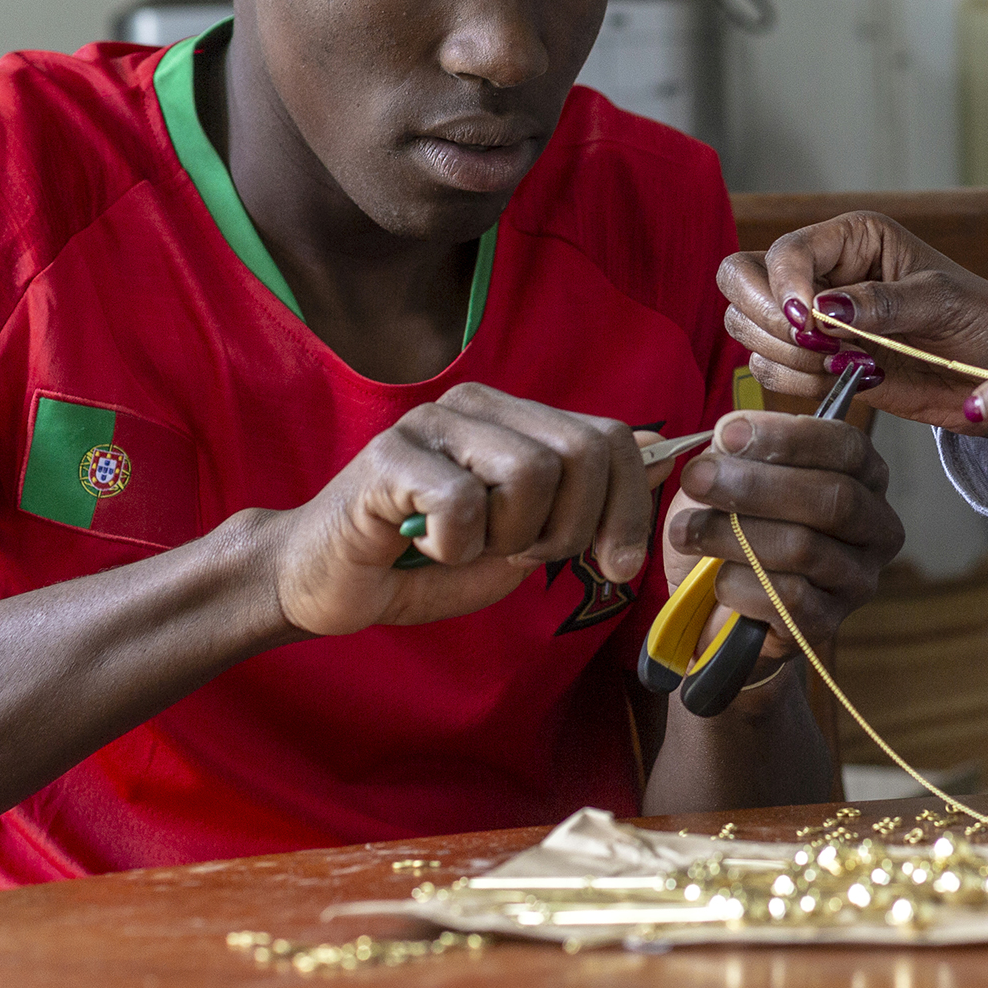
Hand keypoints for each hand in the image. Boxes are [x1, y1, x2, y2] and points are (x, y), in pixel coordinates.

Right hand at [265, 384, 659, 637]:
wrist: (323, 582)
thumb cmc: (426, 563)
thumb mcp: (523, 540)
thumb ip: (583, 504)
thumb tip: (664, 461)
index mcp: (516, 418)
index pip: (611, 437)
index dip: (630, 505)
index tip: (617, 564)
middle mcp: (479, 405)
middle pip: (583, 451)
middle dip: (574, 526)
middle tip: (525, 556)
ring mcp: (432, 423)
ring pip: (532, 472)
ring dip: (511, 537)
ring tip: (470, 548)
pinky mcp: (390, 456)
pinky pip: (464, 503)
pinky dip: (456, 548)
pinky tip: (426, 549)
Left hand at [661, 408, 903, 665]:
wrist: (715, 606)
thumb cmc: (734, 527)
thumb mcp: (734, 474)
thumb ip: (739, 450)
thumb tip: (729, 437)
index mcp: (864, 478)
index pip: (847, 447)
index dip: (788, 437)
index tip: (727, 433)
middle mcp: (875, 528)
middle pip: (834, 498)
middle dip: (757, 485)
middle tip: (697, 479)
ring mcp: (856, 581)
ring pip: (804, 548)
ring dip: (733, 534)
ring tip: (685, 530)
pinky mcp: (827, 625)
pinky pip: (787, 598)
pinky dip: (741, 584)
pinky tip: (715, 578)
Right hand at [718, 212, 987, 431]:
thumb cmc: (985, 320)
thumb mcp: (946, 302)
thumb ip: (886, 302)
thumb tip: (825, 309)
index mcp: (853, 238)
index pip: (785, 251)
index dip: (784, 286)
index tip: (810, 324)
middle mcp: (823, 272)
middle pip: (741, 279)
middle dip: (768, 319)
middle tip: (817, 347)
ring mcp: (813, 319)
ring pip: (747, 326)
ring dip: (785, 355)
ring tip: (845, 364)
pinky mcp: (814, 361)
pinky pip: (770, 369)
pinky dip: (797, 383)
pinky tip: (848, 379)